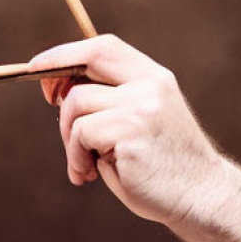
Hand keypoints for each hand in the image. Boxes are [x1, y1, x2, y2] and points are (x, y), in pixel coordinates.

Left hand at [29, 34, 222, 225]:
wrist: (200, 194)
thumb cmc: (164, 163)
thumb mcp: (144, 118)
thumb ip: (112, 100)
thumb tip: (60, 88)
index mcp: (155, 77)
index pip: (103, 47)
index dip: (65, 54)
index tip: (39, 69)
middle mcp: (149, 86)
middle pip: (86, 62)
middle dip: (57, 85)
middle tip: (54, 109)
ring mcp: (141, 108)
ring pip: (76, 104)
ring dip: (69, 139)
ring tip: (85, 165)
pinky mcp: (130, 134)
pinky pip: (81, 135)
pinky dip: (76, 158)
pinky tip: (92, 175)